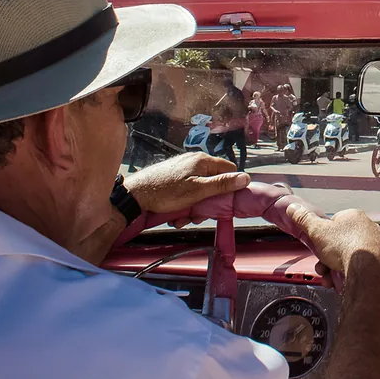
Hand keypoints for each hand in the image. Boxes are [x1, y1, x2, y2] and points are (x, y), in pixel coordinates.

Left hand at [124, 153, 249, 214]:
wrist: (135, 194)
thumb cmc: (165, 192)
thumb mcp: (197, 191)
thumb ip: (222, 184)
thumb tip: (245, 178)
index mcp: (203, 161)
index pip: (229, 170)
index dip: (229, 187)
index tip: (223, 202)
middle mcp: (194, 161)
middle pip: (213, 182)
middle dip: (208, 202)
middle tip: (197, 215)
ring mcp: (183, 169)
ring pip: (200, 189)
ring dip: (194, 207)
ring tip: (182, 217)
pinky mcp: (174, 177)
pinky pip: (187, 191)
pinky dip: (184, 203)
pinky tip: (175, 213)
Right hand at [285, 204, 379, 288]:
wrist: (369, 271)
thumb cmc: (347, 247)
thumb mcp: (317, 231)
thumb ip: (304, 219)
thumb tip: (294, 209)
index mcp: (354, 217)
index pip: (334, 224)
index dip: (322, 239)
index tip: (318, 248)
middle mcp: (368, 229)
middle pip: (340, 244)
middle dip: (327, 259)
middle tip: (323, 267)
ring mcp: (377, 246)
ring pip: (350, 258)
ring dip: (336, 270)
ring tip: (332, 278)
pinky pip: (362, 269)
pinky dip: (351, 276)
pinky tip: (344, 282)